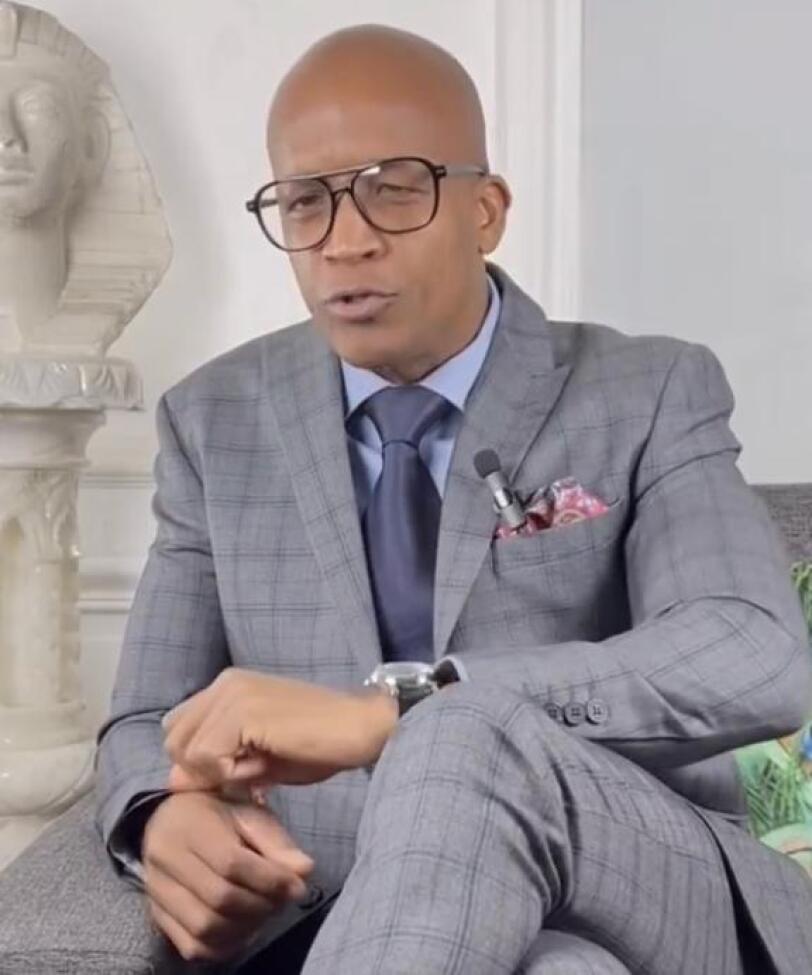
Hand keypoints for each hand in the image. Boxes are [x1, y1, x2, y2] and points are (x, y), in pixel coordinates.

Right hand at [143, 791, 313, 962]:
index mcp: (190, 825)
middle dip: (261, 905)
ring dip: (245, 927)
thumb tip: (305, 872)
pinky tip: (244, 929)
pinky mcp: (157, 915)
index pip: (231, 863)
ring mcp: (156, 891)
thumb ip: (276, 842)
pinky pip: (191, 946)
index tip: (297, 887)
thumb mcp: (250, 813)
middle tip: (283, 900)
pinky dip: (224, 946)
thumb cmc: (217, 812)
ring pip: (205, 927)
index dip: (269, 880)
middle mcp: (165, 859)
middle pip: (219, 898)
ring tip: (265, 911)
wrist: (170, 819)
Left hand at [162, 667, 397, 791]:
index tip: (238, 770)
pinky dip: (228, 773)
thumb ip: (217, 765)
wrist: (362, 727)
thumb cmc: (319, 743)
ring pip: (187, 750)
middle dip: (201, 768)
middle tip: (247, 772)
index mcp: (228, 687)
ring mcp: (233, 694)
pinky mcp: (244, 712)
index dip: (199, 761)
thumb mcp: (259, 759)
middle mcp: (225, 683)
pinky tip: (261, 769)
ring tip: (258, 768)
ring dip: (217, 772)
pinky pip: (208, 756)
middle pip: (174, 740)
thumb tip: (173, 781)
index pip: (177, 730)